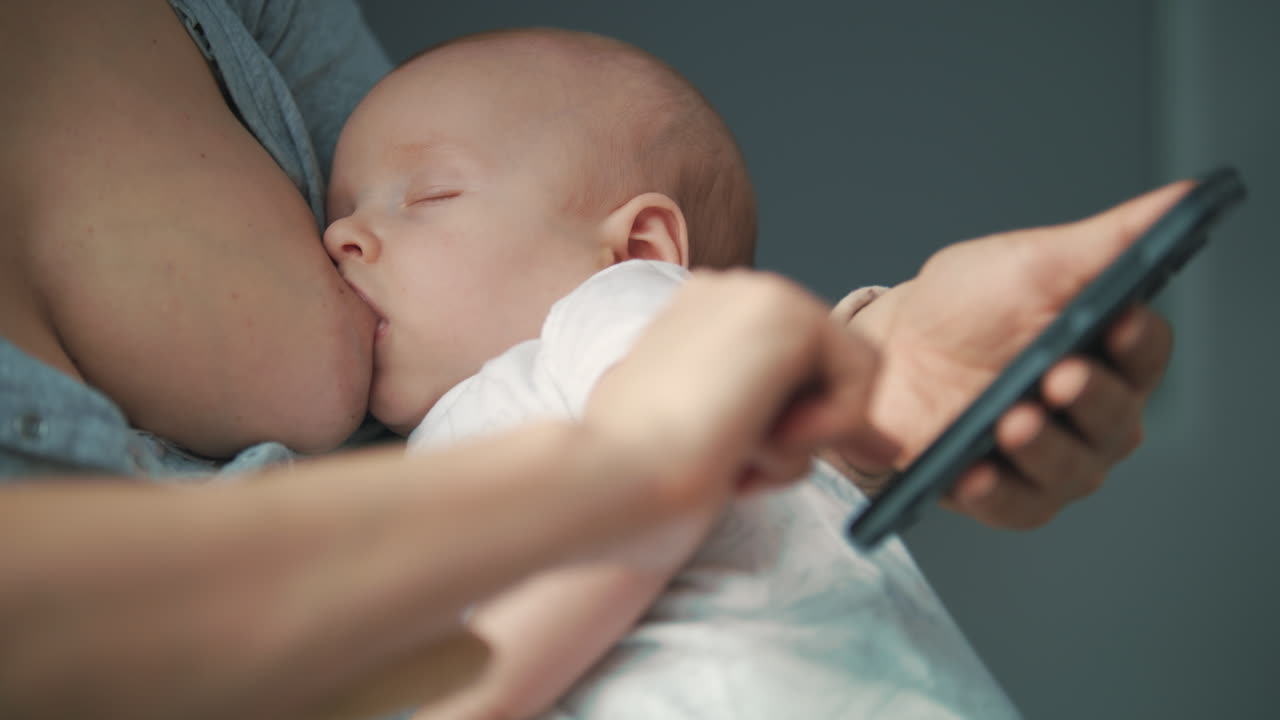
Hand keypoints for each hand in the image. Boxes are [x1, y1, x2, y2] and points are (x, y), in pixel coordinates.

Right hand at [585, 269, 895, 518]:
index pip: (783, 365)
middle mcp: (724, 293)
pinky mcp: (789, 312)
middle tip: (751, 463)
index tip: (772, 461)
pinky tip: (767, 440)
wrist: (608, 476)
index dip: (797, 419)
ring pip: (844, 372)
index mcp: (690, 318)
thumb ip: (773, 432)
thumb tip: (879, 446)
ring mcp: (756, 294)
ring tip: (739, 455)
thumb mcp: (710, 447)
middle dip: (807, 427)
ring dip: (808, 437)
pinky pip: (863, 375)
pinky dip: (834, 424)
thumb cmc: (636, 483)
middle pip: (823, 365)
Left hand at [841, 181, 1190, 528]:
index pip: (1145, 351)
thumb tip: (1184, 196)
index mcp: (1109, 352)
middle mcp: (1094, 413)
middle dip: (1089, 398)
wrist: (889, 352)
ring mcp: (1052, 459)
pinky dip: (996, 493)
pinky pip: (1015, 506)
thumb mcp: (1033, 263)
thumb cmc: (967, 308)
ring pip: (1072, 469)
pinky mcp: (1005, 494)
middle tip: (1058, 376)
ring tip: (1013, 422)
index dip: (1136, 340)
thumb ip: (1109, 240)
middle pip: (1116, 418)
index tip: (1115, 322)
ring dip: (1044, 448)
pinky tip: (974, 472)